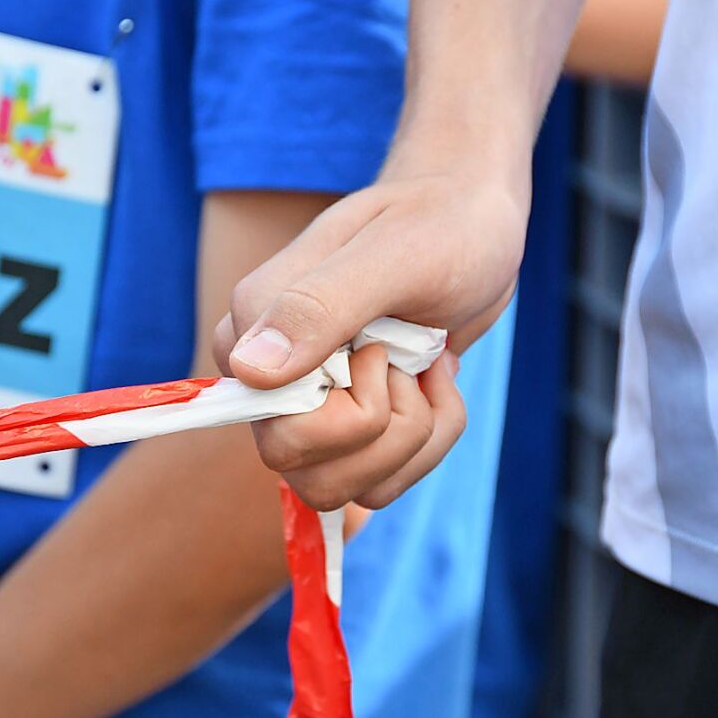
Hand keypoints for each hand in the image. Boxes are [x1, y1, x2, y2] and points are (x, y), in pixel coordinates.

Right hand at [214, 145, 526, 509]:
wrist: (468, 226)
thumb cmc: (436, 226)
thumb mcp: (393, 254)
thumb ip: (318, 307)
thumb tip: (248, 371)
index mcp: (251, 333)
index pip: (279, 433)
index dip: (353, 410)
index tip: (384, 347)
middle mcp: (266, 381)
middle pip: (308, 476)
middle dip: (387, 431)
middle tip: (406, 362)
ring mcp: (306, 411)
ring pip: (344, 491)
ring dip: (413, 438)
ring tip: (424, 370)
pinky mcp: (347, 431)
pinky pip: (379, 485)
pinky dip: (429, 443)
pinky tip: (433, 383)